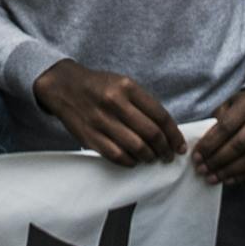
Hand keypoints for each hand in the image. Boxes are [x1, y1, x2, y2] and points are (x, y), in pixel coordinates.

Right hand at [32, 58, 184, 165]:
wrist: (64, 86)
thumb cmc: (99, 86)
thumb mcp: (122, 83)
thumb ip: (143, 103)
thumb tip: (166, 130)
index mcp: (127, 87)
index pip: (160, 116)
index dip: (174, 134)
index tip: (180, 146)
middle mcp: (115, 103)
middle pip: (151, 133)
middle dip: (165, 149)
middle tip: (168, 155)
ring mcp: (101, 121)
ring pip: (136, 147)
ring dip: (149, 157)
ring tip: (152, 158)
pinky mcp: (90, 136)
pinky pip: (117, 156)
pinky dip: (130, 162)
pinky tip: (134, 160)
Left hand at [190, 89, 244, 184]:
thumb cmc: (243, 107)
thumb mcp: (228, 105)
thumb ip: (216, 123)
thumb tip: (202, 149)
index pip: (226, 126)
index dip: (210, 144)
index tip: (197, 156)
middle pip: (240, 144)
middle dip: (218, 160)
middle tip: (203, 170)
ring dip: (230, 171)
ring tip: (213, 178)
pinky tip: (230, 179)